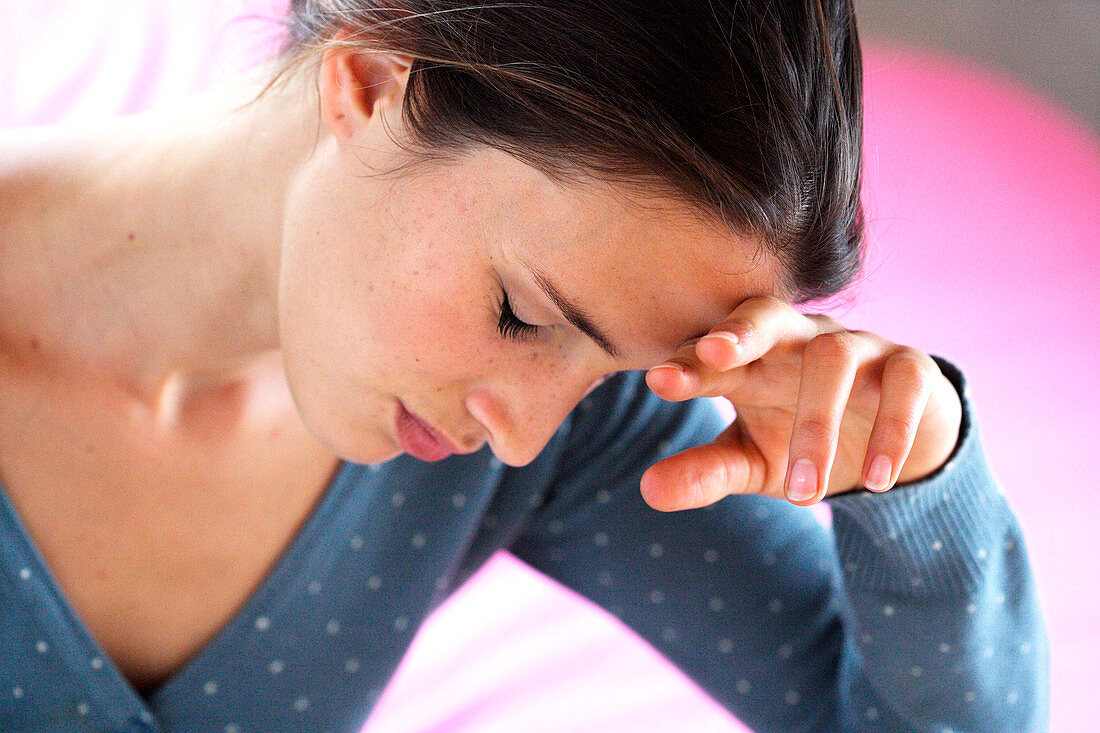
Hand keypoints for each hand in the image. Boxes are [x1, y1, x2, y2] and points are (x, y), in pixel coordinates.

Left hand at [640, 296, 962, 509]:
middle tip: (714, 356)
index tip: (657, 381)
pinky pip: (903, 381)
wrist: (891, 452)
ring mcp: (857, 348)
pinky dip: (891, 428)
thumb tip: (648, 493)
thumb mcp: (752, 463)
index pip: (714, 351)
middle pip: (768, 315)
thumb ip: (705, 472)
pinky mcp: (911, 368)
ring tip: (803, 493)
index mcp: (754, 359)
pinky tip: (876, 479)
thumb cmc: (803, 445)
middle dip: (741, 332)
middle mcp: (799, 341)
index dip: (688, 363)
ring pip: (833, 359)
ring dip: (817, 424)